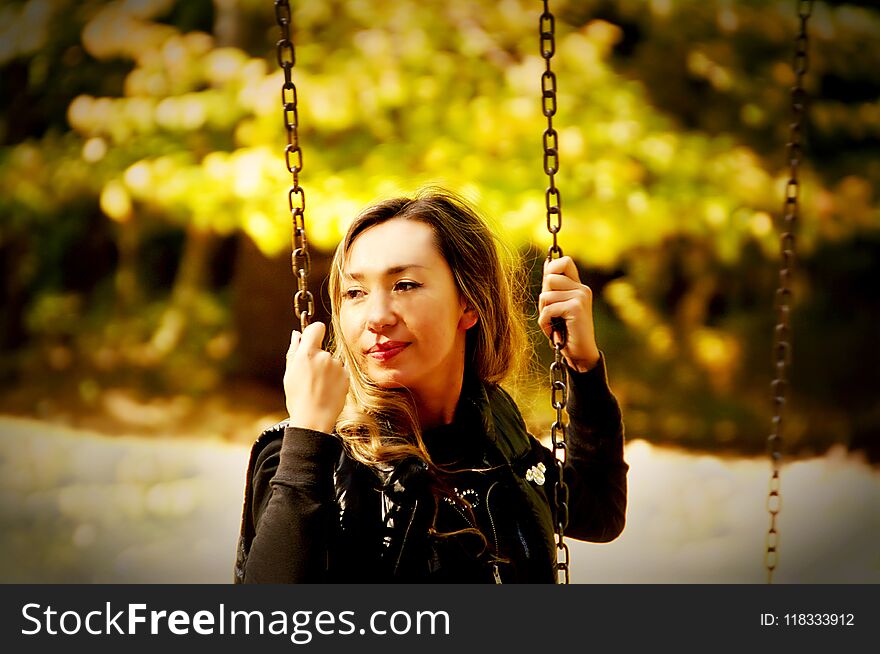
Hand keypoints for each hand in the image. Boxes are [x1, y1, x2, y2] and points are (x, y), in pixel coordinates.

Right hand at [284, 321, 349, 432]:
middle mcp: (324, 356)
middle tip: (309, 377)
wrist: (314, 419)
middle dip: (317, 358)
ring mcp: (337, 366)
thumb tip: (297, 334)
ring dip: (327, 370)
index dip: (314, 331)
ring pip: (332, 362)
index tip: (312, 338)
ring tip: (318, 387)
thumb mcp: (290, 373)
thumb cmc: (298, 398)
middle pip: (322, 349)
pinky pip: (340, 372)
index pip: (316, 328)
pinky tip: (328, 391)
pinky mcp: (346, 376)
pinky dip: (335, 378)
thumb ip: (294, 350)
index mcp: (307, 353)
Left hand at [538, 256, 600, 372]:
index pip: (564, 261)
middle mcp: (582, 288)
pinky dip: (545, 323)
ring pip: (545, 295)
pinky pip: (547, 310)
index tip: (548, 288)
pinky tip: (554, 331)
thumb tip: (547, 263)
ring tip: (553, 324)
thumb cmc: (566, 331)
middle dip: (543, 298)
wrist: (580, 353)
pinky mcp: (576, 308)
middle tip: (552, 314)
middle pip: (548, 278)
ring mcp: (580, 297)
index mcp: (579, 286)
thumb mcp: (559, 305)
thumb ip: (554, 287)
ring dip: (543, 313)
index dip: (551, 269)